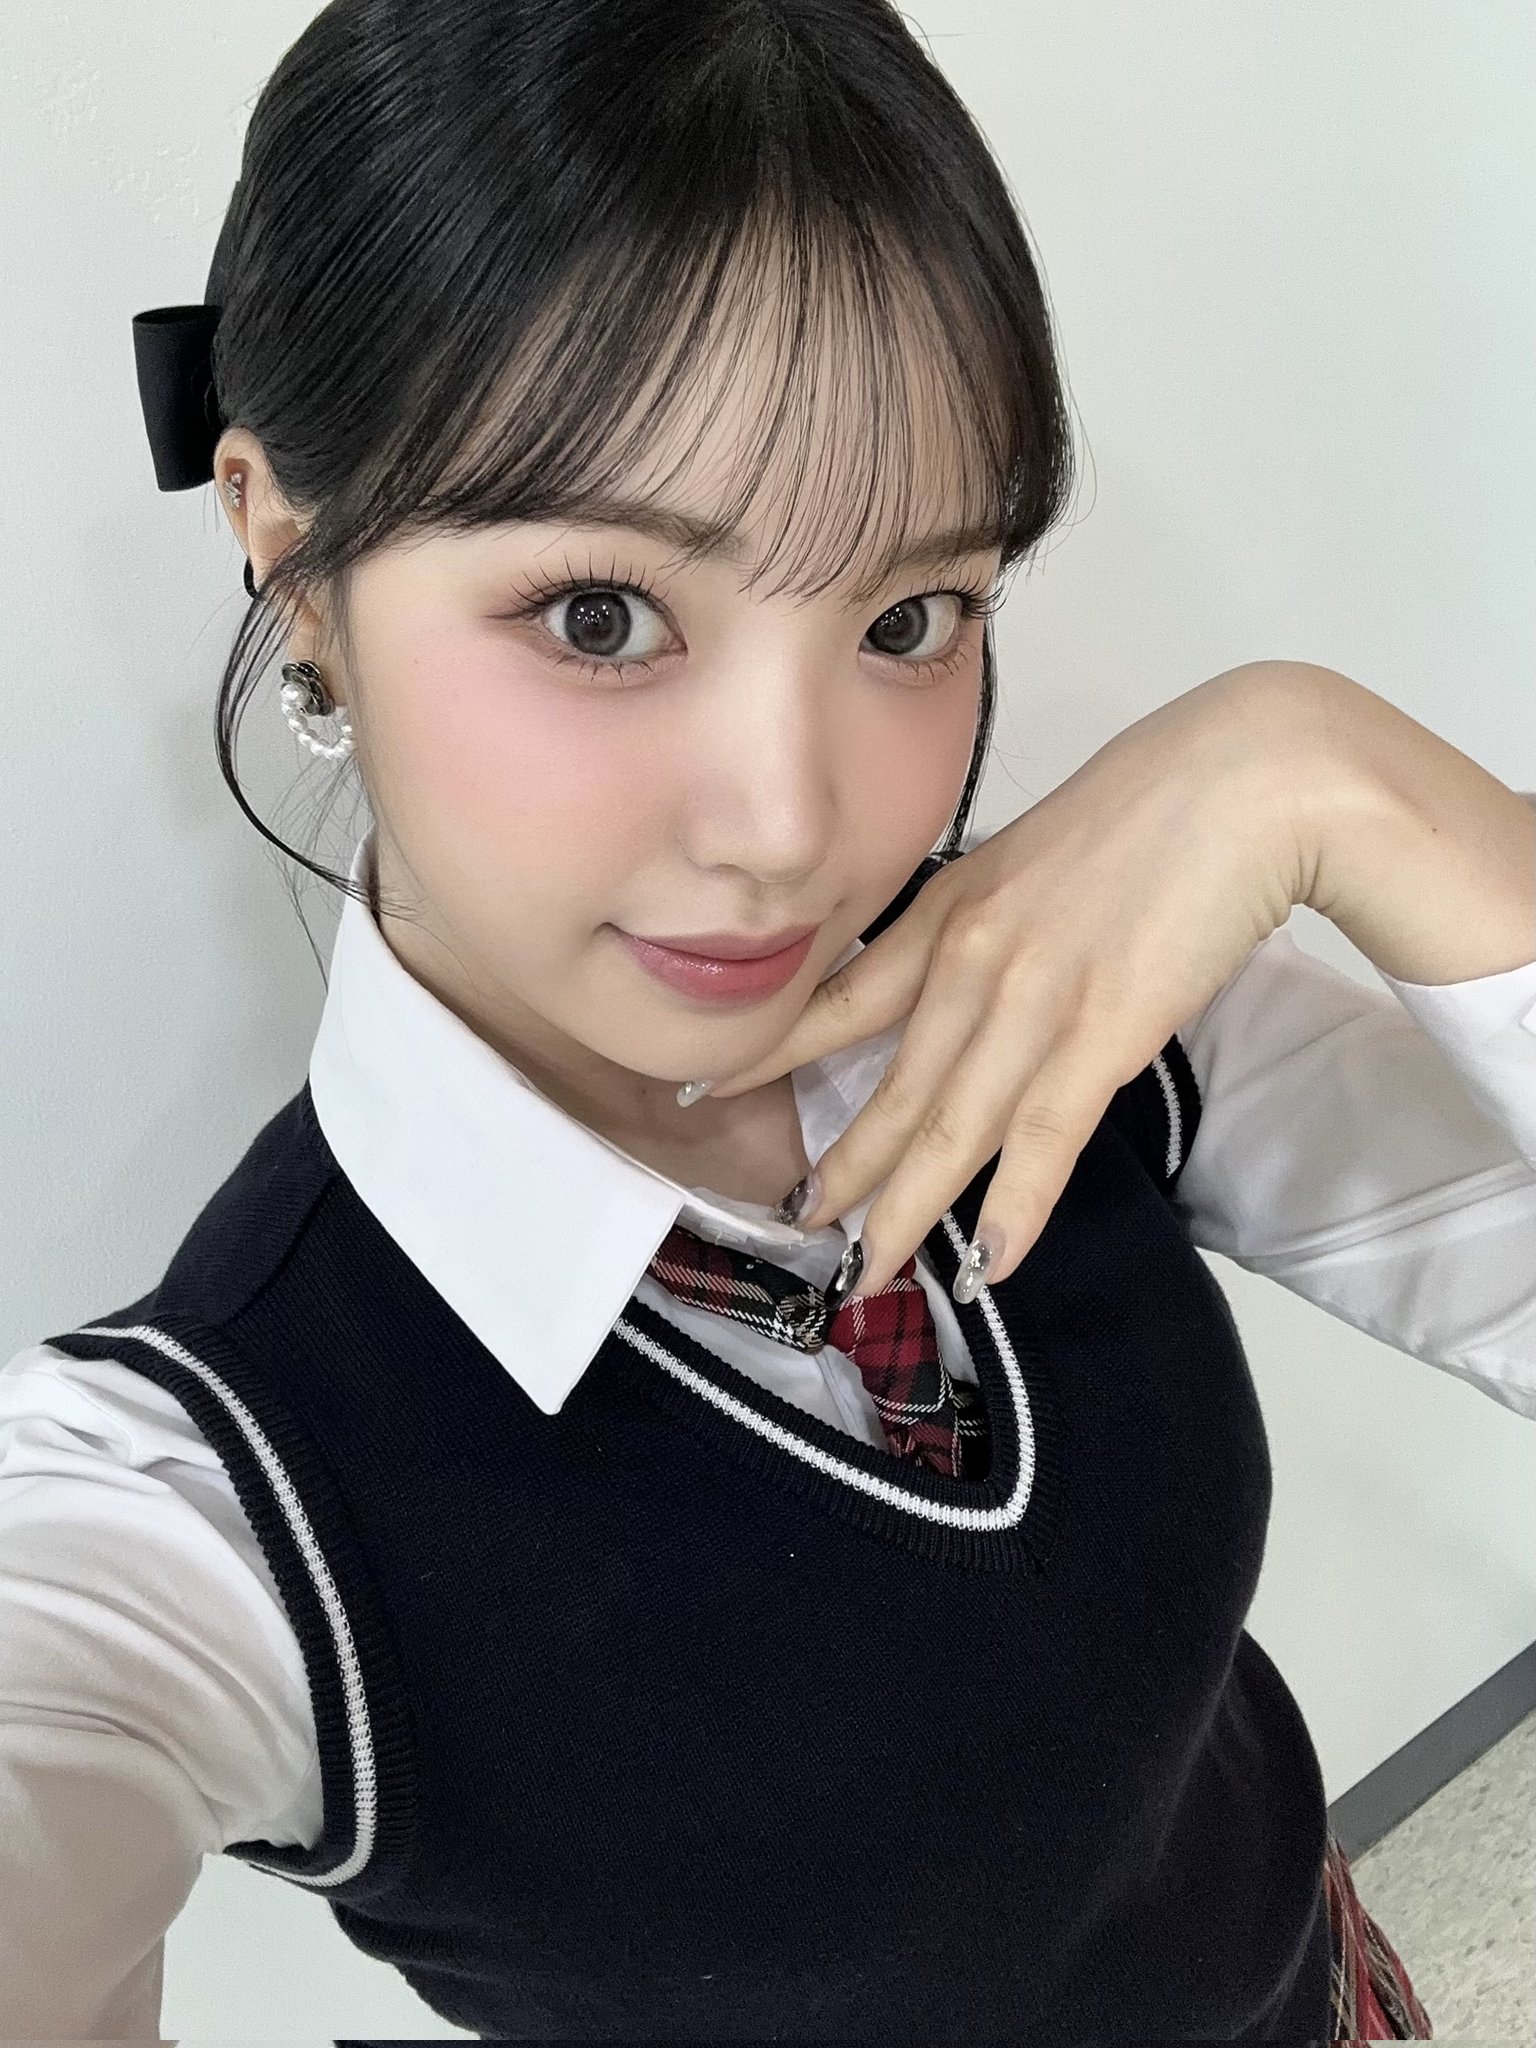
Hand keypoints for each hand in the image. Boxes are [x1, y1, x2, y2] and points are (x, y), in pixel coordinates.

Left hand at [699, 663, 1326, 1300]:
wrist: (1255, 773)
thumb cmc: (1164, 800)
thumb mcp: (1044, 850)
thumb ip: (1004, 917)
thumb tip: (993, 972)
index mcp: (953, 904)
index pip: (841, 996)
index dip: (776, 1052)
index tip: (713, 1090)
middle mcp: (972, 955)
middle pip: (891, 1086)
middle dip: (844, 1170)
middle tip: (799, 1232)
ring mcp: (1033, 995)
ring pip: (951, 1127)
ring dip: (908, 1211)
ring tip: (868, 1275)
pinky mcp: (1105, 1027)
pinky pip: (1045, 1135)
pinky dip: (1014, 1207)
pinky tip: (986, 1264)